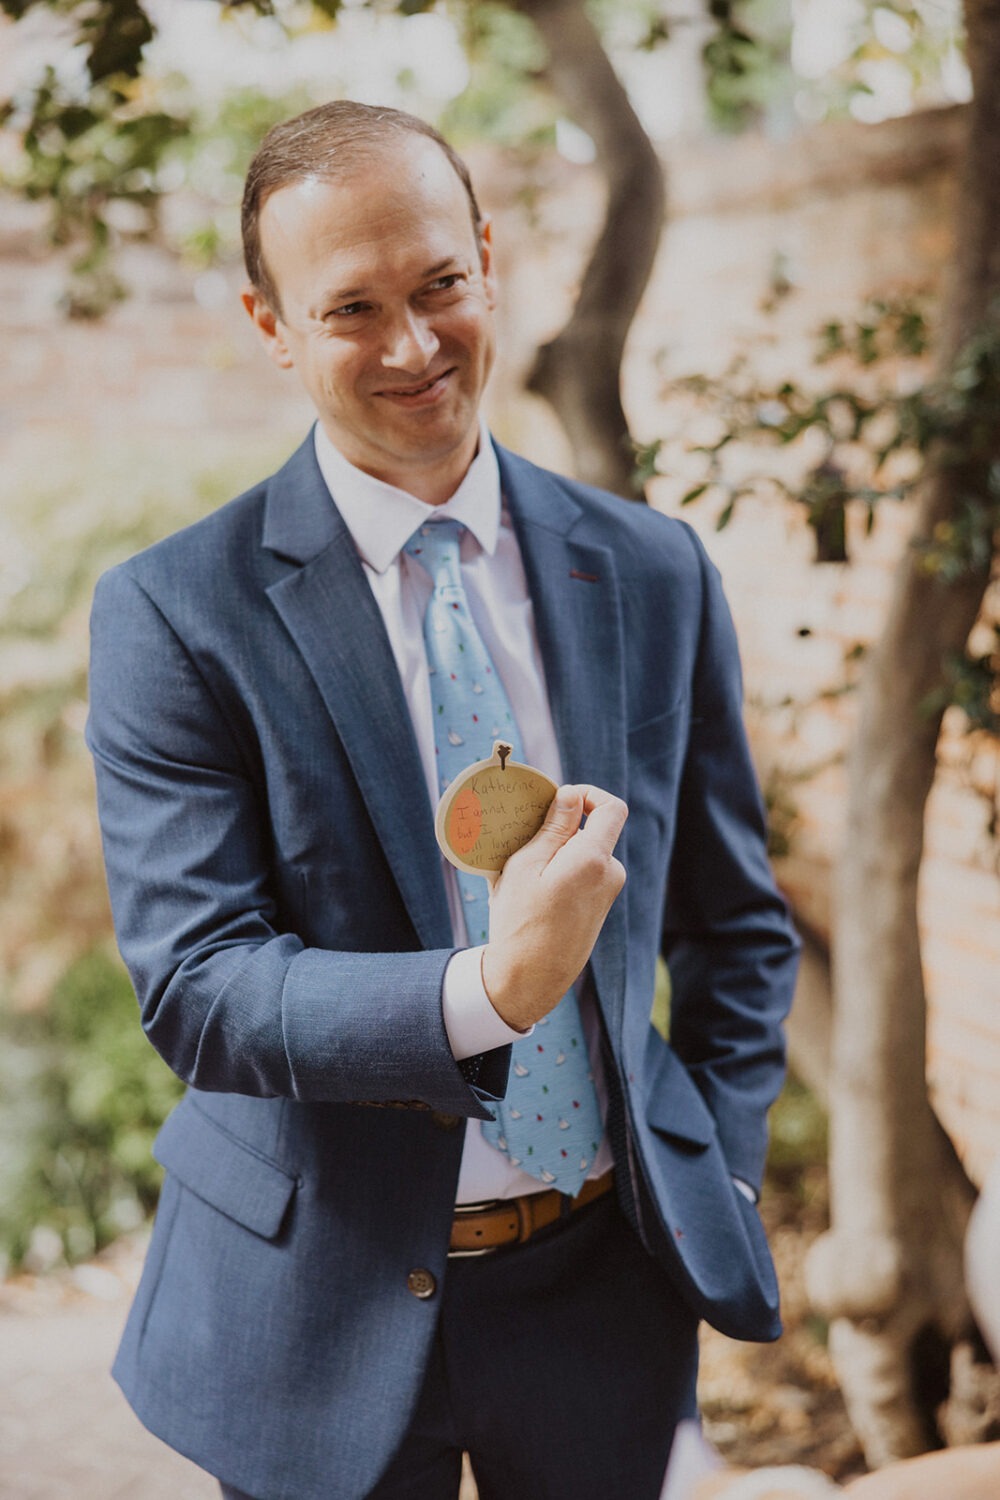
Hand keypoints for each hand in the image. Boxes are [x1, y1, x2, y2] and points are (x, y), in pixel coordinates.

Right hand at [481, 784, 626, 1030]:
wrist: (529, 980)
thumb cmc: (521, 922)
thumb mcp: (526, 866)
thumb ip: (554, 827)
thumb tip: (572, 795)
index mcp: (595, 859)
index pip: (612, 808)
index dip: (589, 795)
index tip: (560, 802)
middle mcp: (610, 875)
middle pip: (593, 832)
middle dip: (561, 832)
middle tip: (524, 846)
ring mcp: (607, 895)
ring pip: (584, 856)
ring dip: (556, 856)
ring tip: (522, 878)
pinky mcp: (598, 910)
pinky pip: (583, 877)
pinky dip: (561, 875)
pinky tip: (532, 895)